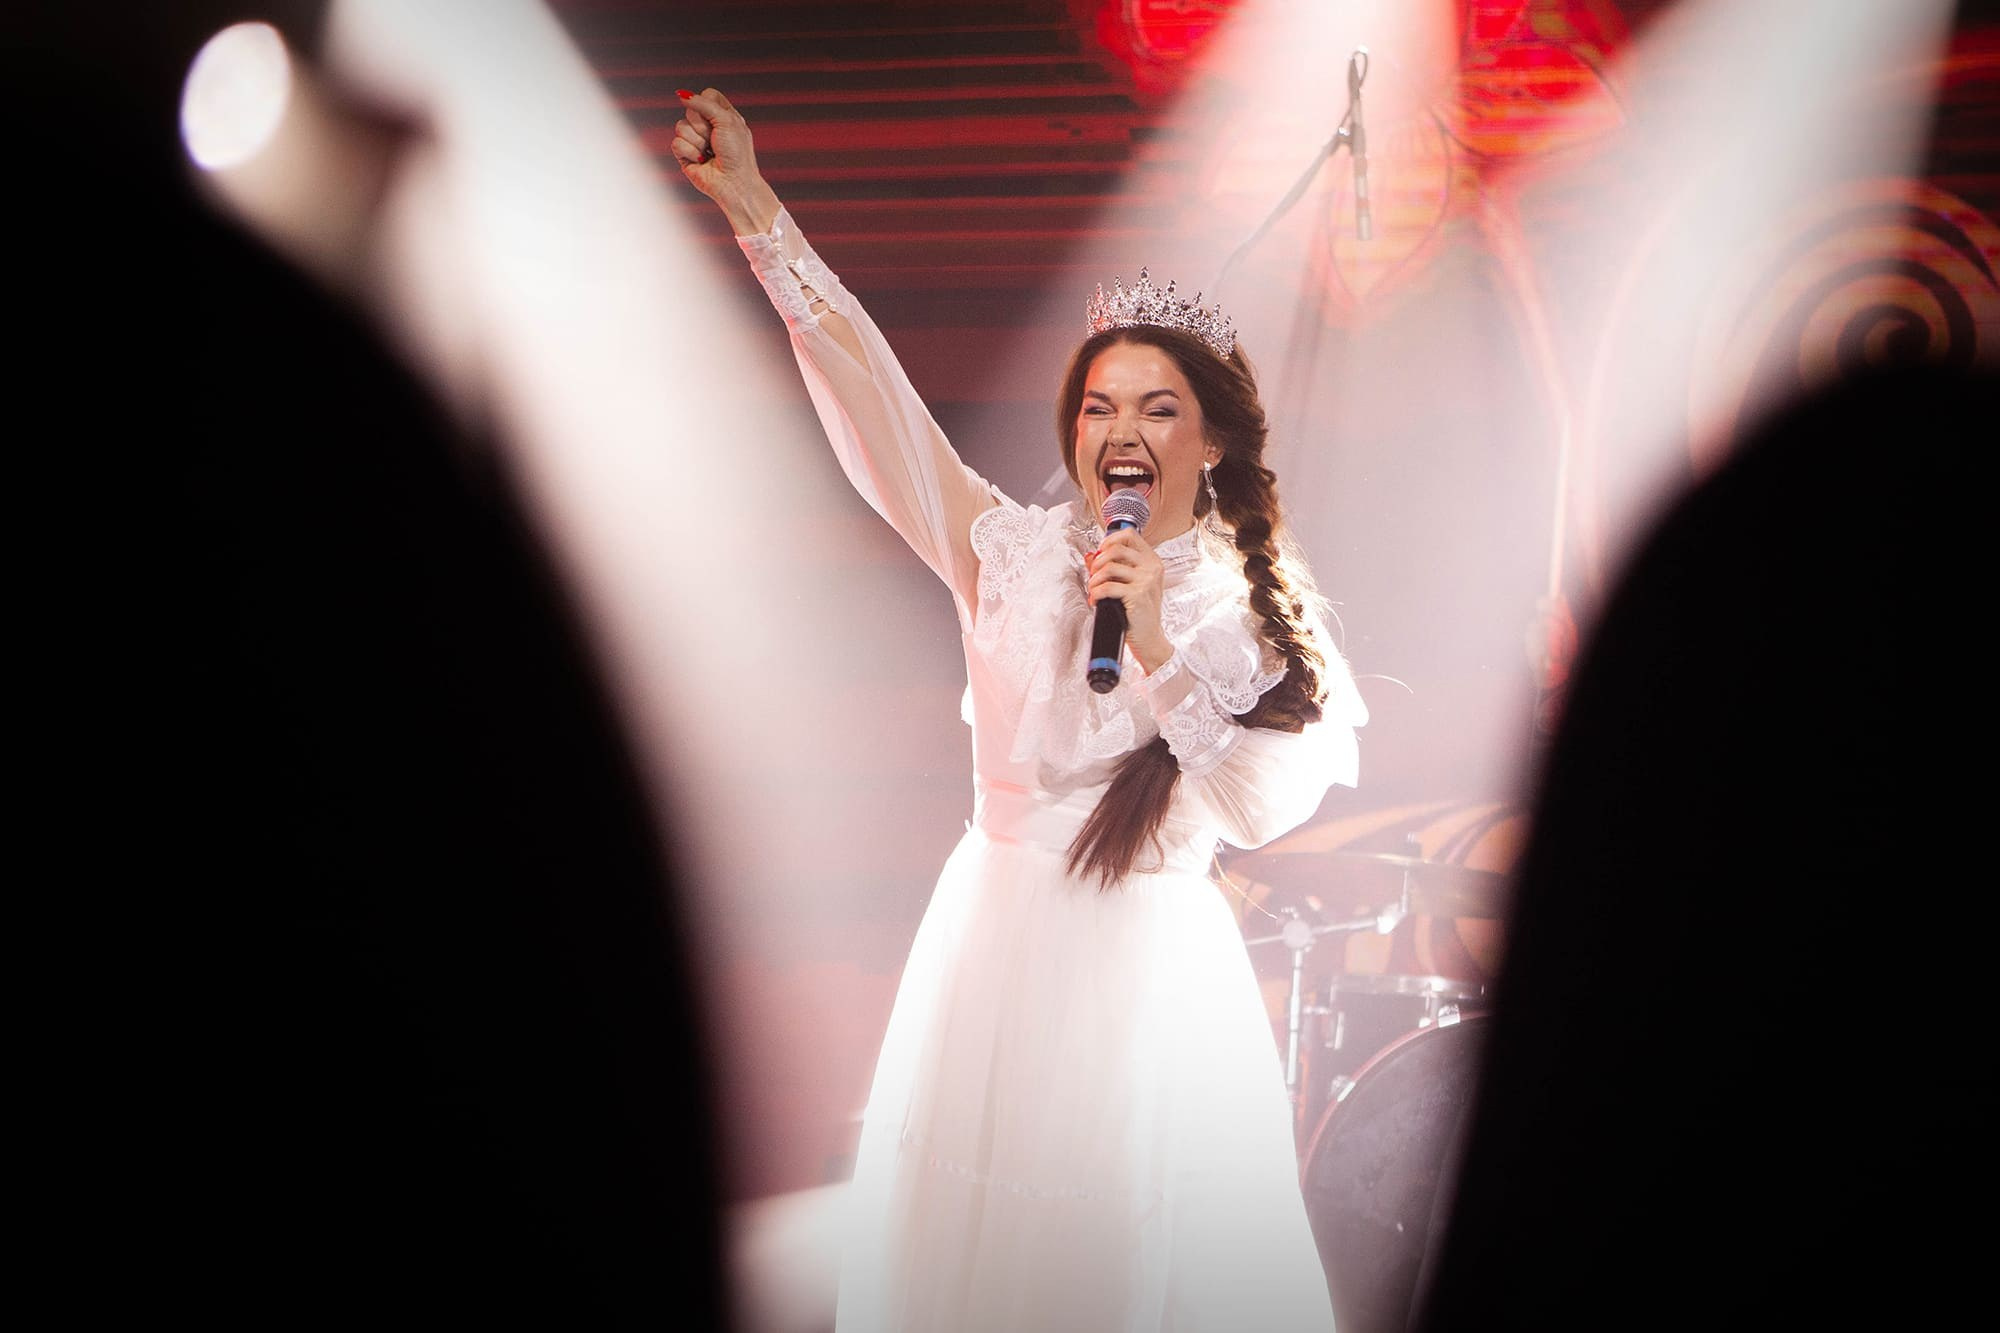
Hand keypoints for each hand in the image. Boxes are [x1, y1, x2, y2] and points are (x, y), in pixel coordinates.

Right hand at [673, 87, 778, 234]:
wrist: (734, 182)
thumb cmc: (737, 154)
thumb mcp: (726, 120)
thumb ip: (704, 104)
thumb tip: (682, 95)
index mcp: (723, 115)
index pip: (706, 95)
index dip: (708, 104)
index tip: (719, 118)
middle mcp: (708, 126)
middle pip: (691, 110)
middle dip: (703, 126)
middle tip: (716, 140)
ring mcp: (695, 140)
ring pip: (680, 126)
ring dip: (698, 141)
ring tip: (710, 153)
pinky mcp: (684, 154)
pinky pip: (676, 143)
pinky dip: (691, 152)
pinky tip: (702, 161)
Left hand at [1087, 528, 1171, 671]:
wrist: (1149, 639)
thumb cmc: (1139, 613)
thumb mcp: (1130, 586)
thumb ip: (1113, 568)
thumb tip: (1090, 555)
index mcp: (1152, 561)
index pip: (1130, 536)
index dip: (1110, 540)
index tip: (1100, 551)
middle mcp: (1152, 568)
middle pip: (1116, 548)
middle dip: (1098, 561)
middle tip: (1093, 574)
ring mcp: (1146, 580)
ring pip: (1109, 567)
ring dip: (1094, 579)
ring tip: (1093, 589)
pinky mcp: (1137, 594)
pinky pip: (1107, 586)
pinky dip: (1096, 593)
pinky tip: (1096, 600)